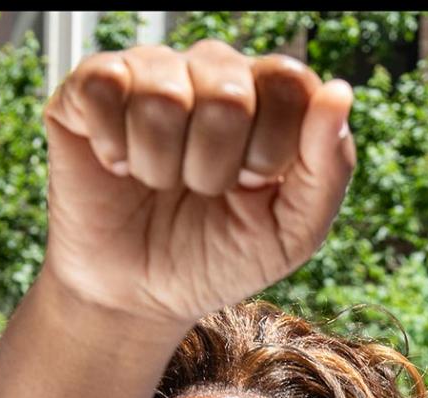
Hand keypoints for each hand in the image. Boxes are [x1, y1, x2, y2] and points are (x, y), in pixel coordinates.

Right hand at [42, 41, 356, 325]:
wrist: (137, 297)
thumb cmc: (216, 258)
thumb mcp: (291, 232)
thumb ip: (329, 167)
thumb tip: (339, 93)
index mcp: (268, 95)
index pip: (289, 81)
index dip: (271, 149)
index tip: (250, 187)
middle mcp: (212, 71)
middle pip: (229, 90)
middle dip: (215, 167)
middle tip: (201, 190)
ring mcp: (150, 73)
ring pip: (164, 93)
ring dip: (162, 165)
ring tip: (158, 183)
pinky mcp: (89, 87)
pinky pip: (105, 86)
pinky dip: (114, 147)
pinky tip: (118, 166)